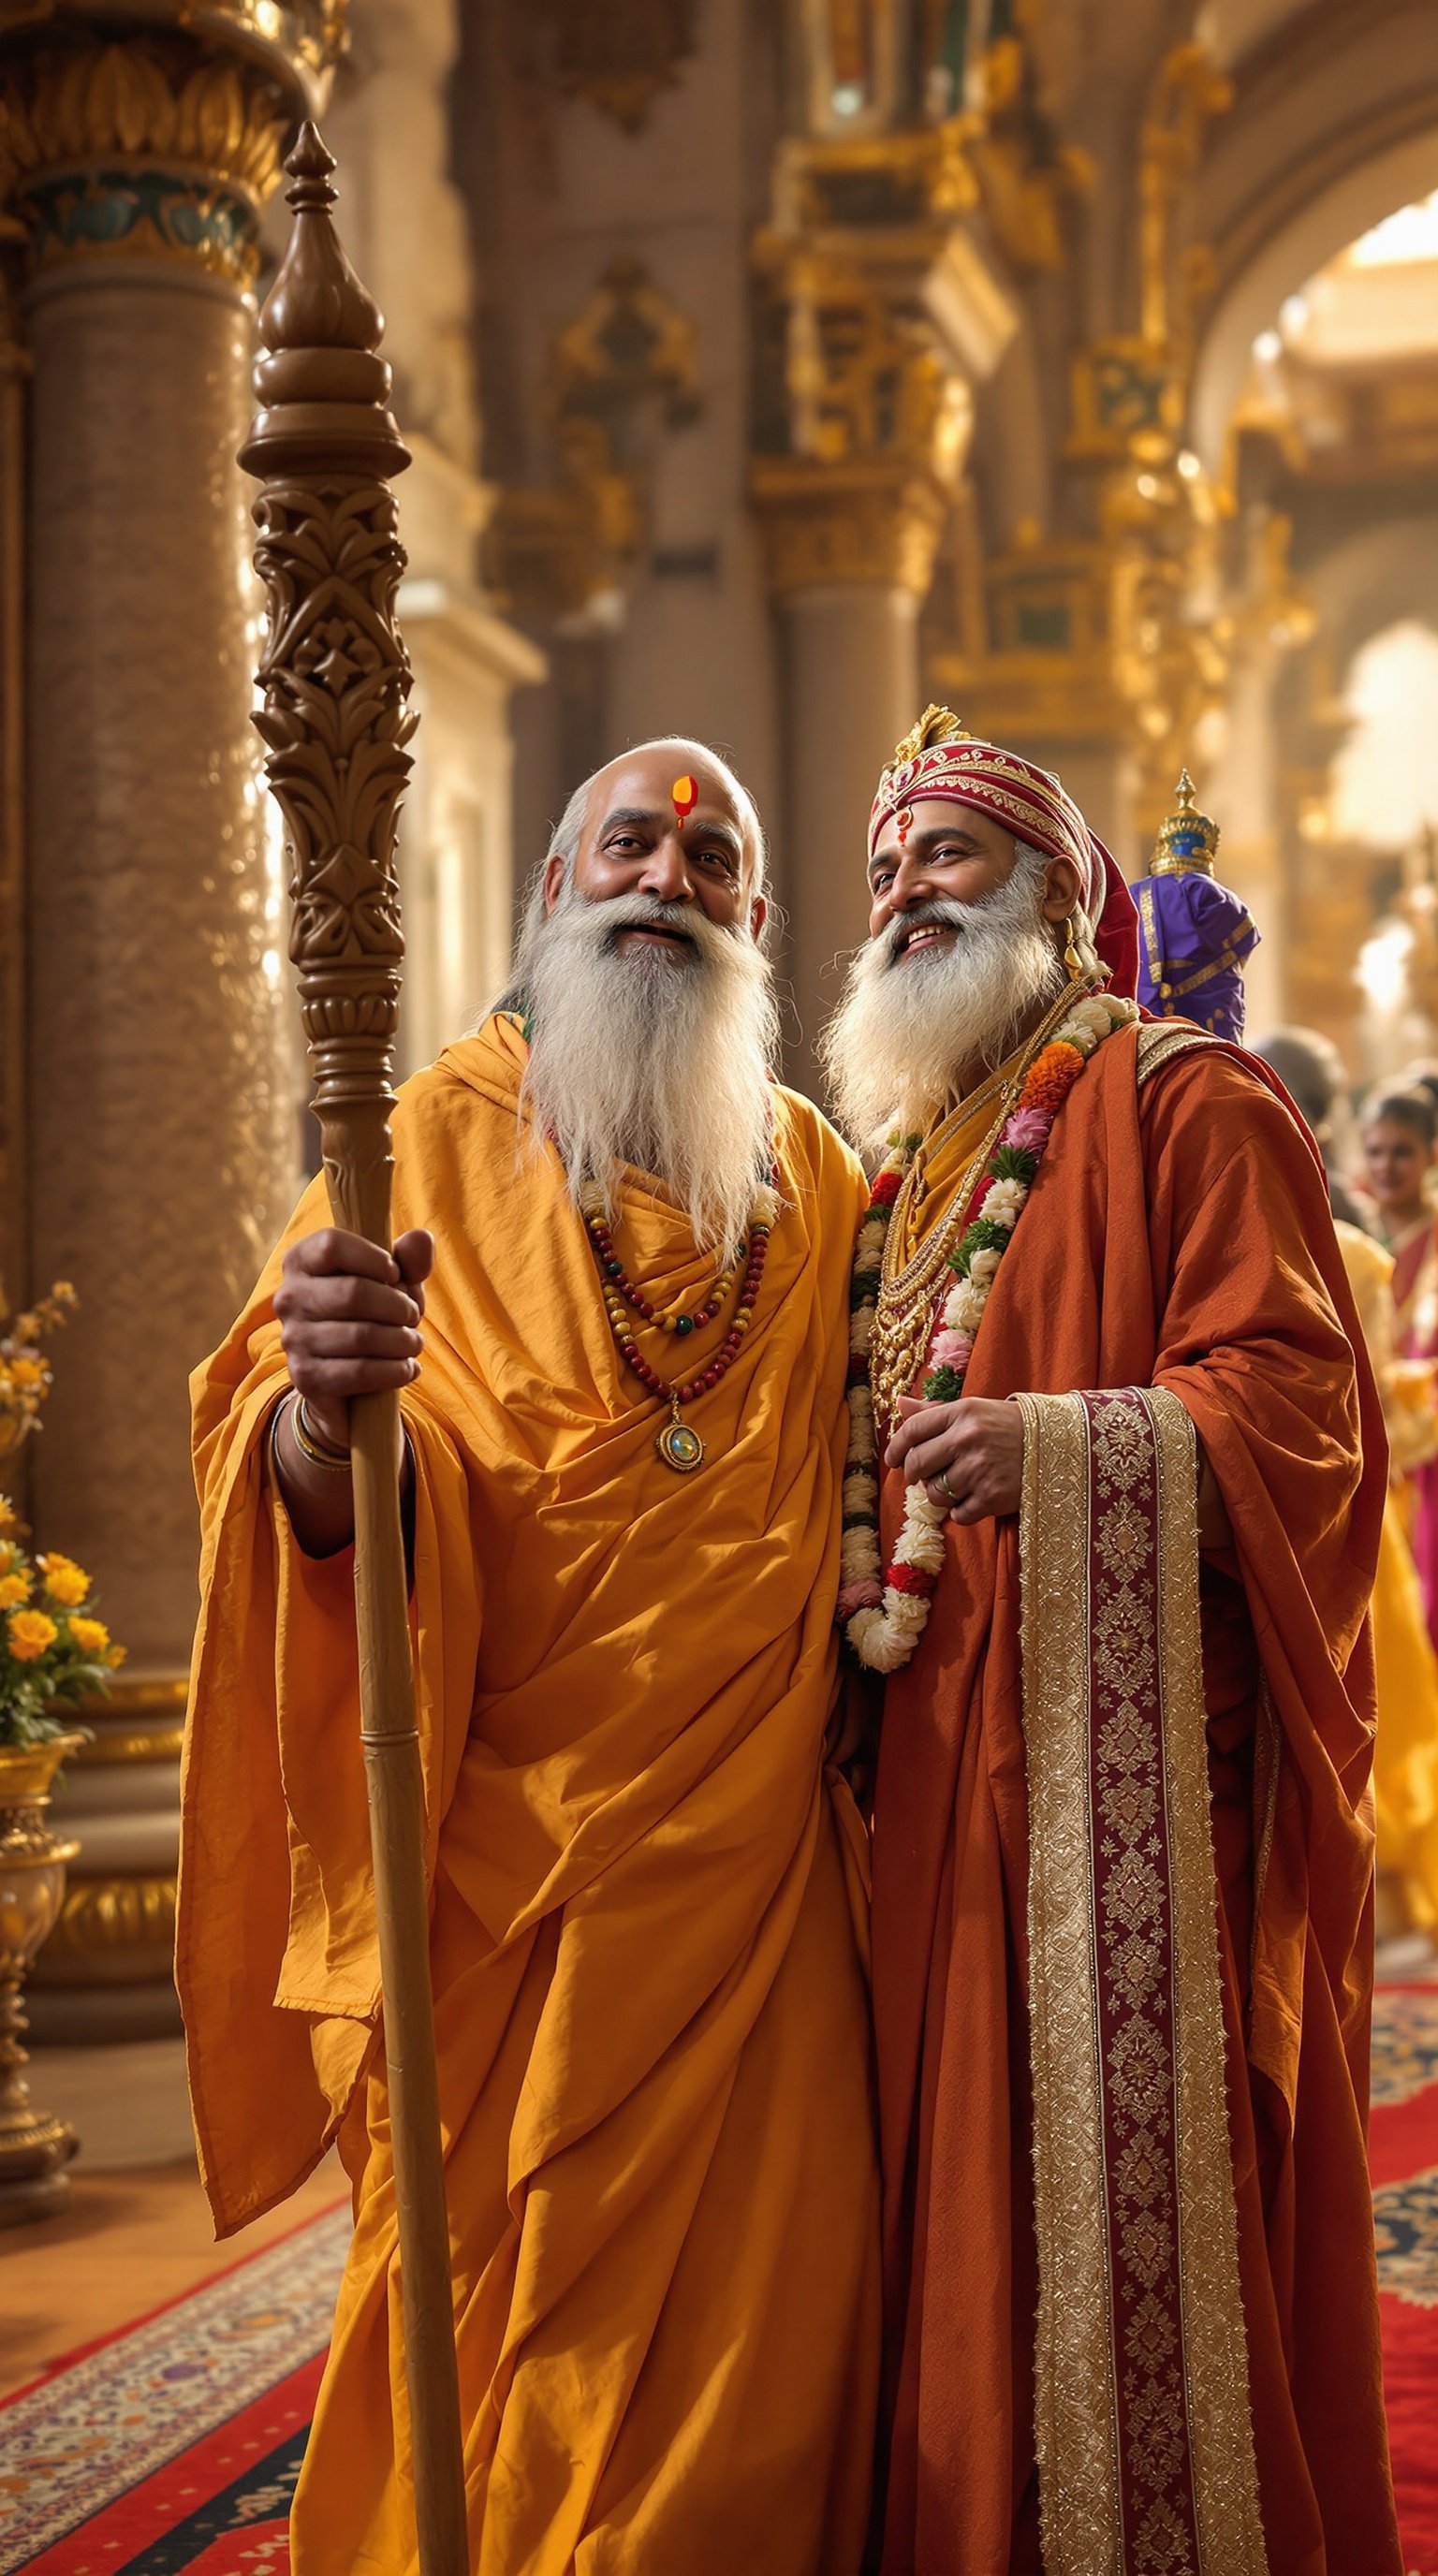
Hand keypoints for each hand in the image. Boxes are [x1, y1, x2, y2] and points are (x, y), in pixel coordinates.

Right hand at [273, 1226, 433, 1450]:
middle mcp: (289, 1297)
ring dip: (403, 1341)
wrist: (345, 1376)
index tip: (395, 1274)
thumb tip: (421, 1238)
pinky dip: (396, 1371)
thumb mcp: (393, 1282)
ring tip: (414, 1343)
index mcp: (301, 1261)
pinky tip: (407, 1367)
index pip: (332, 1245)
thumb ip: (409, 1258)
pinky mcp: (306, 1377)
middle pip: (354, 1293)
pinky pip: (361, 1372)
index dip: (374, 1258)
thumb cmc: (372, 1313)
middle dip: (398, 1306)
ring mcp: (294, 1339)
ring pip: (362, 1336)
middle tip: (413, 1316)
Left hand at [885, 1393, 1023, 1523]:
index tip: (892, 1460)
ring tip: (959, 1485)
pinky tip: (976, 1498)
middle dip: (914, 1475)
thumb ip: (934, 1411)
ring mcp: (980, 1469)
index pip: (912, 1430)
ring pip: (934, 1493)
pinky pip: (957, 1514)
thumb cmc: (1008, 1427)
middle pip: (917, 1465)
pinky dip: (962, 1511)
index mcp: (962, 1412)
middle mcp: (968, 1438)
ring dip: (940, 1494)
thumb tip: (900, 1404)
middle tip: (924, 1476)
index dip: (896, 1448)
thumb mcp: (974, 1410)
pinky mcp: (993, 1497)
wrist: (1058, 1446)